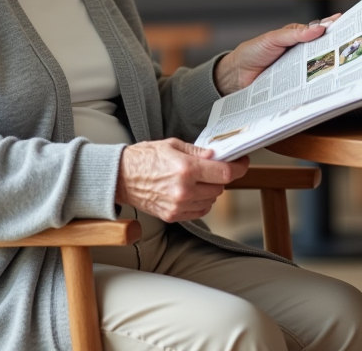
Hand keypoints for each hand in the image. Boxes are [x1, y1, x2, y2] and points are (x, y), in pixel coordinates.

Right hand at [115, 138, 249, 221]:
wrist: (120, 178)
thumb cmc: (143, 158)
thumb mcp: (172, 145)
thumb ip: (198, 152)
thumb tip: (217, 155)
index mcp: (186, 169)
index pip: (224, 173)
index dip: (238, 167)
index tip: (241, 163)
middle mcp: (184, 190)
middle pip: (220, 187)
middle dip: (218, 176)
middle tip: (209, 168)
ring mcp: (178, 206)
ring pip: (211, 200)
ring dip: (209, 190)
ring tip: (195, 179)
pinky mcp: (173, 216)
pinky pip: (200, 211)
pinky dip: (201, 202)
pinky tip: (190, 192)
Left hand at [213, 16, 339, 95]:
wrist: (236, 75)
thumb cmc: (252, 52)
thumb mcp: (273, 39)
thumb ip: (295, 34)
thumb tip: (318, 27)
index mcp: (297, 37)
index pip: (318, 30)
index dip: (333, 27)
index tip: (349, 23)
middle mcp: (300, 53)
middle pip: (323, 50)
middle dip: (337, 49)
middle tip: (352, 47)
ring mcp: (299, 69)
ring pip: (318, 67)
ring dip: (329, 68)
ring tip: (344, 66)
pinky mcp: (295, 85)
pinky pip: (308, 83)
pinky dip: (317, 83)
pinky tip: (326, 82)